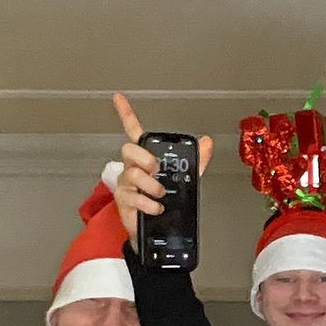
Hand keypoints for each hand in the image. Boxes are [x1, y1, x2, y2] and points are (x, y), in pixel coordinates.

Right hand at [111, 92, 214, 247]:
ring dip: (151, 184)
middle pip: (129, 150)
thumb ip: (196, 161)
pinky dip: (149, 203)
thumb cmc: (165, 200)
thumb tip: (207, 142)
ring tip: (161, 194)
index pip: (133, 131)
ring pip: (133, 173)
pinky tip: (157, 207)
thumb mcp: (185, 178)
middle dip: (145, 158)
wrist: (157, 227)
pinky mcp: (124, 200)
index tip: (119, 98)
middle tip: (157, 169)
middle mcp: (132, 167)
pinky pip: (134, 196)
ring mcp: (126, 183)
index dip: (126, 114)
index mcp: (145, 158)